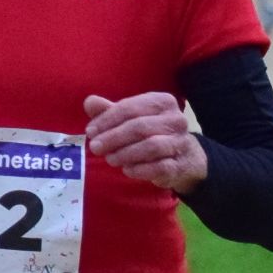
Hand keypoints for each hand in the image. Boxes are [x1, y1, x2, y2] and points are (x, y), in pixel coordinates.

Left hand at [83, 92, 206, 193]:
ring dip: (125, 153)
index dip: (106, 119)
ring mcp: (180, 142)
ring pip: (151, 146)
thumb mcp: (130, 118)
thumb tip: (89, 102)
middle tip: (95, 147)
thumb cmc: (150, 133)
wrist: (182, 157)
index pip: (130, 107)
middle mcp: (175, 120)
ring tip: (110, 159)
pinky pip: (159, 167)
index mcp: (163, 102)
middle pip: (139, 127)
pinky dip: (139, 169)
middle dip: (113, 137)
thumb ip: (109, 110)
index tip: (90, 131)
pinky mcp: (179, 164)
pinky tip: (126, 169)